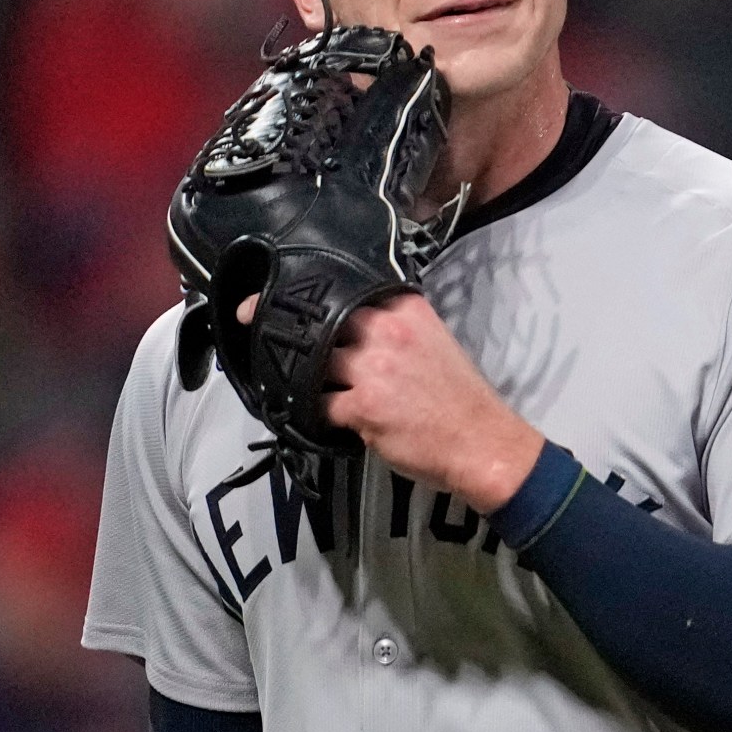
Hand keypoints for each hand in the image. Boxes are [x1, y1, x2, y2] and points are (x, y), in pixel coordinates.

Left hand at [239, 291, 542, 509]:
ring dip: (296, 374)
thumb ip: (394, 326)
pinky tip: (316, 416)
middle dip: (278, 322)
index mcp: (404, 310)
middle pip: (316, 319)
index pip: (340, 290)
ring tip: (288, 380)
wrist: (483, 441)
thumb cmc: (461, 397)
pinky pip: (317, 405)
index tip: (269, 296)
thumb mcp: (433, 341)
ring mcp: (372, 369)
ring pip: (310, 362)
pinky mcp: (362, 407)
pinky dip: (311, 412)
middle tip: (249, 321)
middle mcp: (386, 332)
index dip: (300, 292)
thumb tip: (350, 325)